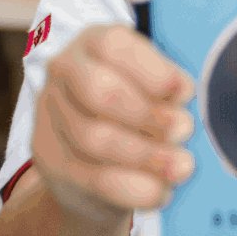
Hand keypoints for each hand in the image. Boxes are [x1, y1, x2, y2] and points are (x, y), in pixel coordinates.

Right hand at [31, 24, 196, 223]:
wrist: (90, 160)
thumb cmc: (133, 108)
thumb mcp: (148, 86)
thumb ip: (165, 90)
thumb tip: (183, 102)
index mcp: (92, 43)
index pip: (114, 46)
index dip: (153, 70)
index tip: (185, 93)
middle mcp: (64, 73)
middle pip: (101, 92)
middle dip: (148, 115)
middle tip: (185, 130)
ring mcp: (51, 117)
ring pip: (96, 138)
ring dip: (146, 155)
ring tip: (183, 166)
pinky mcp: (52, 161)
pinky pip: (94, 179)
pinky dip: (134, 188)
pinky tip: (162, 192)